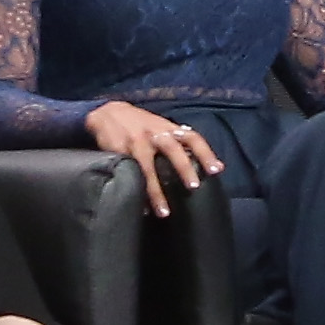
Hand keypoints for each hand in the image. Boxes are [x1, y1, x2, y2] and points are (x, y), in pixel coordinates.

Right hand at [83, 100, 226, 215]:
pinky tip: (141, 207)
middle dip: (184, 168)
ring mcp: (136, 142)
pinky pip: (128, 173)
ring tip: (164, 212)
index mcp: (168, 128)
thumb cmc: (141, 125)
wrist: (108, 112)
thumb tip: (211, 164)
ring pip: (148, 167)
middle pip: (173, 149)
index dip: (205, 153)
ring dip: (156, 191)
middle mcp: (155, 133)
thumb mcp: (161, 127)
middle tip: (194, 187)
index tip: (216, 170)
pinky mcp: (119, 151)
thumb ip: (180, 142)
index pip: (192, 137)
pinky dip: (136, 191)